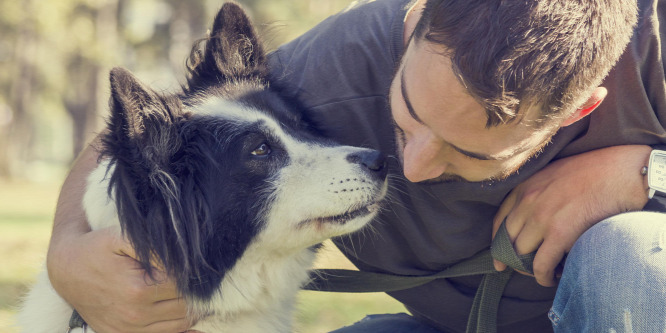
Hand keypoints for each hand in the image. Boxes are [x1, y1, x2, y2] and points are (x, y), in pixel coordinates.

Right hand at [47, 227, 190, 332]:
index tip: (191, 262)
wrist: (66, 269)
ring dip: (188, 307)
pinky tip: (174, 305)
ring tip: (186, 288)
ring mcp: (129, 329)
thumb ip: (155, 246)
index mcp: (138, 290)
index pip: (185, 285)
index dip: (193, 273)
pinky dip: (176, 322)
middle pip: (186, 305)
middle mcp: (135, 315)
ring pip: (181, 323)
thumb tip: (184, 259)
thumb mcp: (122, 236)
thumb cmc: (97, 248)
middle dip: (194, 290)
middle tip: (192, 275)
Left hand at [492, 145, 650, 286]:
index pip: (499, 220)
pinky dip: (543, 276)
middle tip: (522, 270)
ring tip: (541, 273)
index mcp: (524, 186)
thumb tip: (531, 220)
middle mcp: (527, 201)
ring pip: (521, 254)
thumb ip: (537, 193)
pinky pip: (541, 264)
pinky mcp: (560, 233)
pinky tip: (550, 279)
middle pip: (508, 240)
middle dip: (512, 259)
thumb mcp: (553, 174)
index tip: (498, 258)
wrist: (620, 171)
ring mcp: (542, 217)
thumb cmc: (593, 172)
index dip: (497, 243)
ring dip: (529, 269)